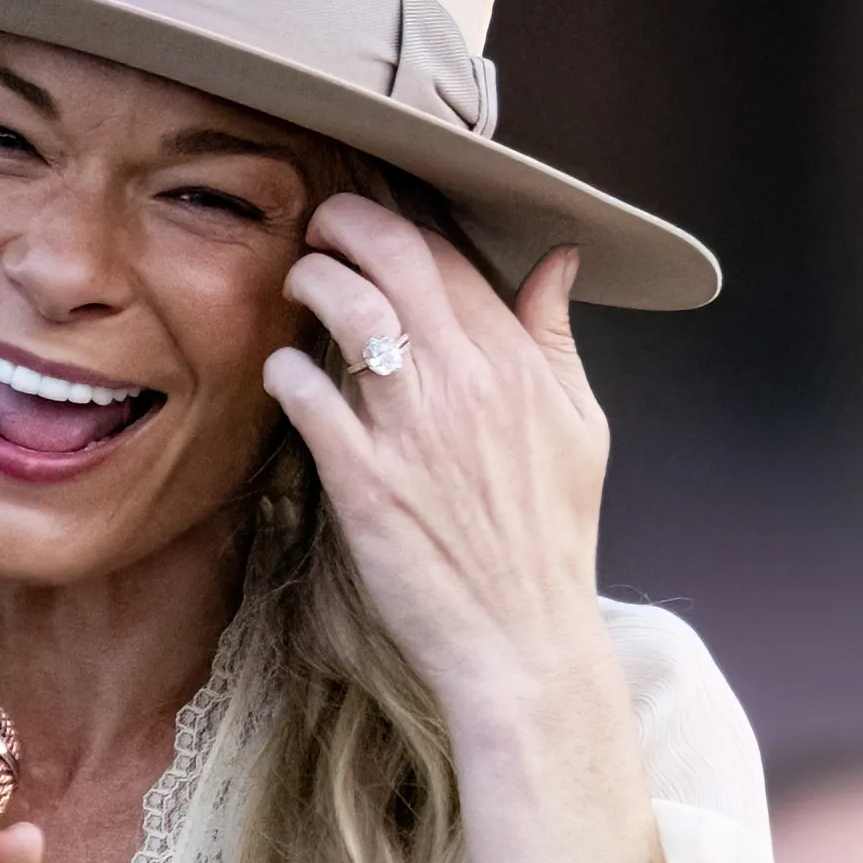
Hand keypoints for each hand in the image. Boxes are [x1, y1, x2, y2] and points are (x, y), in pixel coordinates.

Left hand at [262, 198, 659, 862]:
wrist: (521, 639)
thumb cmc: (550, 541)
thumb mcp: (581, 427)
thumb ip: (557, 338)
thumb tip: (558, 262)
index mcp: (516, 362)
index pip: (449, 254)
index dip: (401, 223)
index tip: (372, 223)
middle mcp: (465, 380)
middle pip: (393, 257)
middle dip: (344, 222)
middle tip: (319, 225)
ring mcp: (412, 427)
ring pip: (347, 309)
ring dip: (311, 280)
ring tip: (297, 283)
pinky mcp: (364, 479)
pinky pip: (309, 395)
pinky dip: (288, 371)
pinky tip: (282, 372)